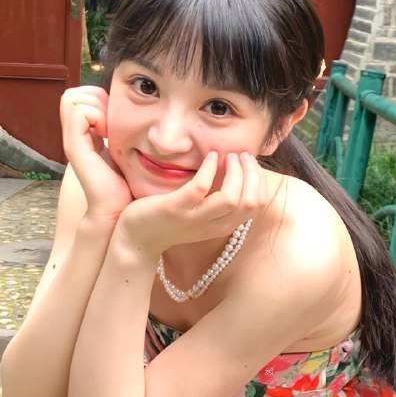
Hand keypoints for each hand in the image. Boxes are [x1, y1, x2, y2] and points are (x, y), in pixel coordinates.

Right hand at [60, 86, 132, 219]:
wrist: (116, 210)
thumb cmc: (126, 185)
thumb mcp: (125, 151)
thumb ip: (122, 132)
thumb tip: (134, 112)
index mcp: (85, 135)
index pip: (79, 97)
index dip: (97, 98)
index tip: (113, 118)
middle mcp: (74, 136)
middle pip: (72, 95)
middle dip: (94, 98)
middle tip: (110, 120)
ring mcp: (72, 141)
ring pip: (71, 99)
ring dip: (95, 106)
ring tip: (108, 128)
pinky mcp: (74, 147)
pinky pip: (79, 112)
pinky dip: (96, 115)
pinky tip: (106, 135)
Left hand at [115, 151, 267, 254]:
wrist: (137, 240)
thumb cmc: (169, 221)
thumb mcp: (201, 214)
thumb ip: (217, 200)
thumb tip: (236, 172)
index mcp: (223, 226)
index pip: (256, 205)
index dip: (258, 180)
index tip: (248, 163)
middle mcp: (213, 225)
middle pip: (249, 202)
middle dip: (251, 174)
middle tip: (240, 156)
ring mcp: (194, 218)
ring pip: (230, 198)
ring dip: (234, 172)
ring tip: (228, 156)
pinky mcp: (175, 209)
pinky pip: (200, 188)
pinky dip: (208, 169)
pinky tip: (208, 157)